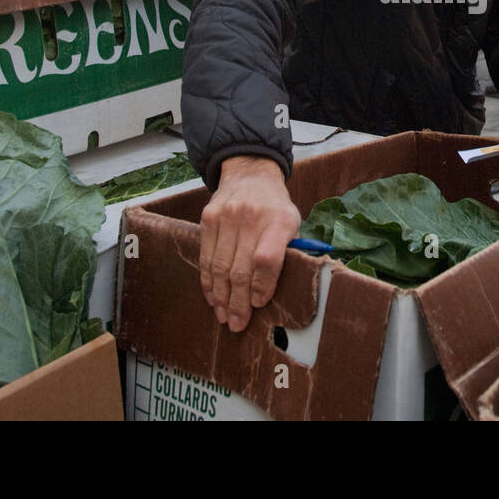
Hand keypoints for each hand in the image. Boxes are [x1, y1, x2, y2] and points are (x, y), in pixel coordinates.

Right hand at [199, 155, 300, 332]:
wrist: (250, 174)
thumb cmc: (275, 208)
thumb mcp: (293, 223)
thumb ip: (290, 252)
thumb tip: (288, 290)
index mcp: (279, 220)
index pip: (267, 259)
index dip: (262, 285)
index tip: (259, 304)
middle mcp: (252, 217)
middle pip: (240, 268)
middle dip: (238, 302)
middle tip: (237, 324)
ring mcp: (227, 216)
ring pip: (219, 266)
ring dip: (221, 297)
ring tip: (224, 316)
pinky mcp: (209, 218)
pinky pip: (205, 256)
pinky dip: (208, 280)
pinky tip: (213, 296)